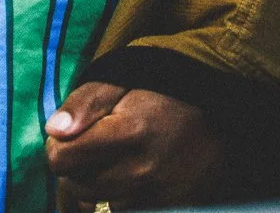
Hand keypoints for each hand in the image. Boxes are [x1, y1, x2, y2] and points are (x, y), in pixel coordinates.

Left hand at [44, 81, 223, 209]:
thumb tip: (54, 130)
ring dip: (97, 182)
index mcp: (129, 132)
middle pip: (77, 186)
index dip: (57, 146)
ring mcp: (158, 194)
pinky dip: (120, 195)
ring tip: (115, 156)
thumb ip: (86, 103)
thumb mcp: (124, 79)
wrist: (225, 113)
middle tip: (92, 143)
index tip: (68, 134)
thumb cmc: (168, 90)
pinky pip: (125, 209)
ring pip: (99, 201)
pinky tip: (132, 172)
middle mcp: (143, 170)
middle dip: (75, 166)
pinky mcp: (169, 206)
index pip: (63, 159)